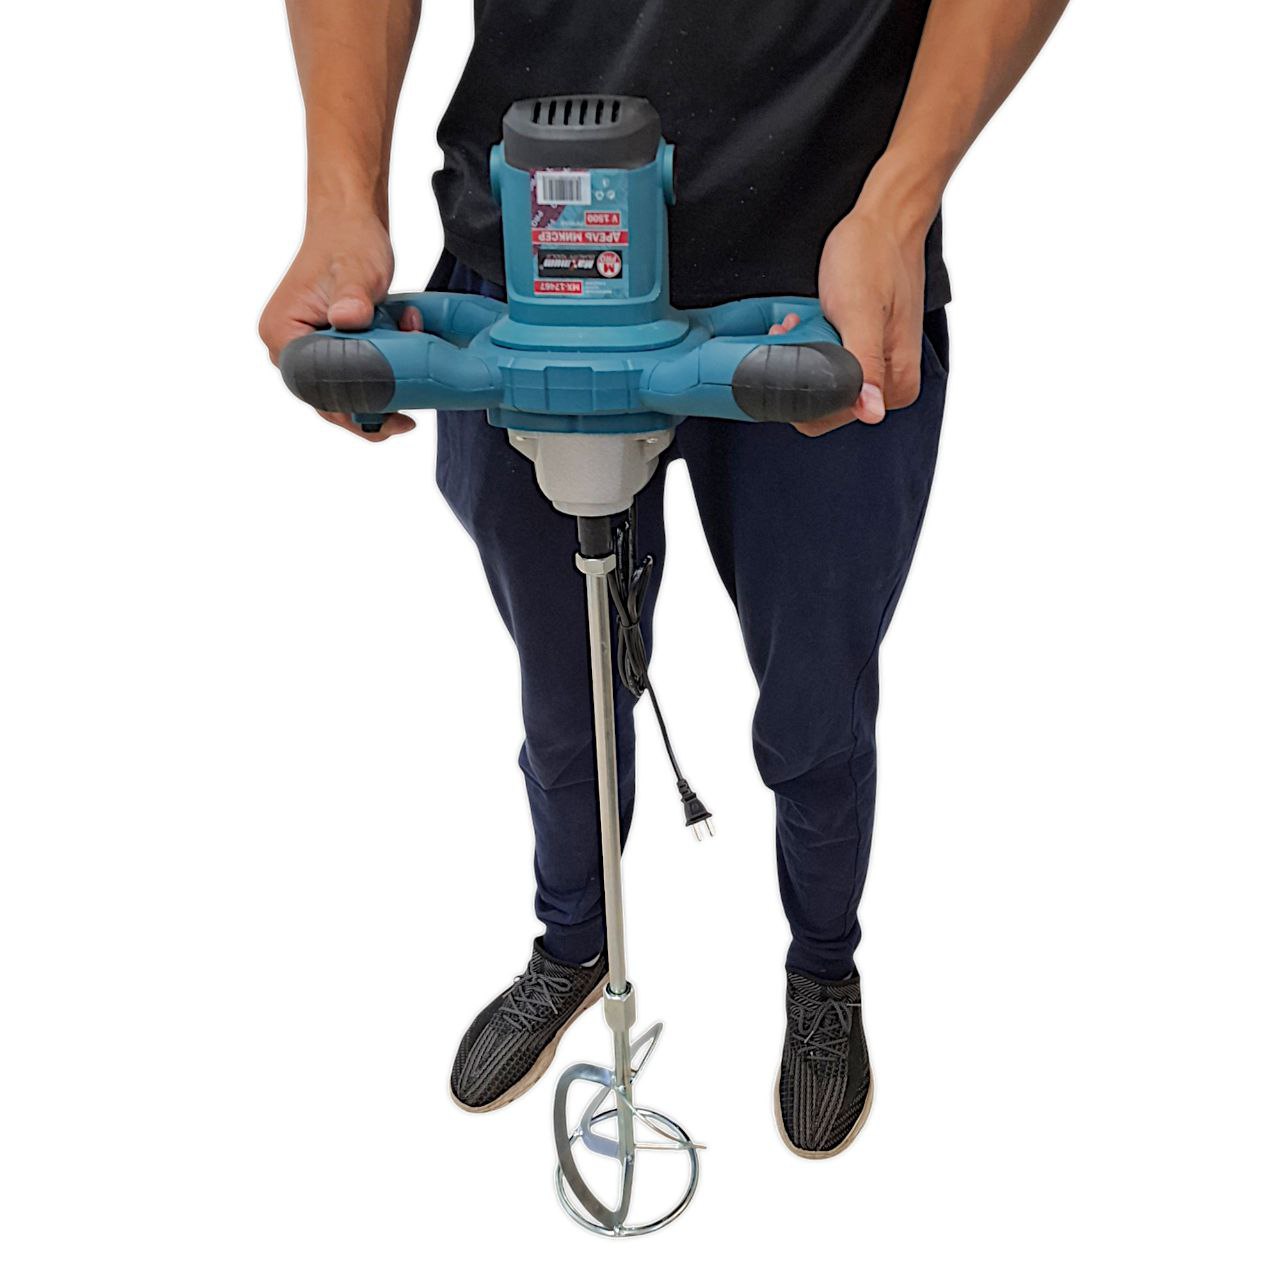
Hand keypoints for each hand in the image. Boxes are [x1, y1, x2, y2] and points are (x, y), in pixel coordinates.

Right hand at [258, 209, 419, 441]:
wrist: (350, 224)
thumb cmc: (349, 242)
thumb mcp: (357, 270)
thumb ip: (352, 297)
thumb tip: (348, 319)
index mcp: (281, 334)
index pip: (314, 391)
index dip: (352, 410)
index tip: (389, 418)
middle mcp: (285, 348)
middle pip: (326, 401)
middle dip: (369, 409)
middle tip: (407, 420)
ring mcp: (304, 350)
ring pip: (341, 392)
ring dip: (379, 391)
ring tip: (413, 385)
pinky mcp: (324, 348)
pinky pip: (351, 377)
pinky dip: (380, 376)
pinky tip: (405, 363)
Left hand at [782, 201, 927, 436]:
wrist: (886, 221)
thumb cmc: (874, 257)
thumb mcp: (860, 312)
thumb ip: (864, 366)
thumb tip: (871, 413)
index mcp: (897, 384)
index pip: (833, 417)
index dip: (803, 390)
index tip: (795, 351)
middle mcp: (890, 384)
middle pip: (827, 405)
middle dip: (802, 372)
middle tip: (794, 331)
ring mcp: (877, 369)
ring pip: (824, 385)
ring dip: (803, 358)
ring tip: (798, 324)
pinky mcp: (865, 352)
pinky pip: (829, 366)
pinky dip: (811, 348)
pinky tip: (806, 323)